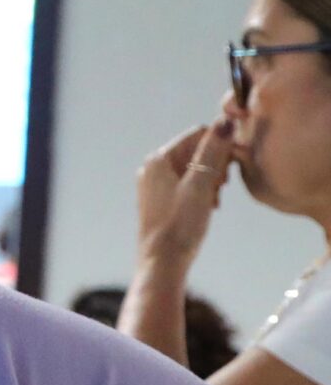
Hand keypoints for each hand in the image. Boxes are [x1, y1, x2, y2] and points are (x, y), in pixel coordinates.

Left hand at [136, 120, 234, 269]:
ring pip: (196, 168)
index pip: (198, 134)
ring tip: (213, 200)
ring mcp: (156, 186)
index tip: (232, 165)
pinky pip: (190, 184)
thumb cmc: (180, 225)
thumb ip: (213, 151)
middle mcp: (153, 169)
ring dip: (212, 180)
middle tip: (220, 187)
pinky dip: (203, 191)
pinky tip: (209, 206)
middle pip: (197, 151)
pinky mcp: (162, 201)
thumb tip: (224, 120)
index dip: (220, 145)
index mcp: (158, 160)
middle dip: (215, 165)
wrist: (163, 263)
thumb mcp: (201, 184)